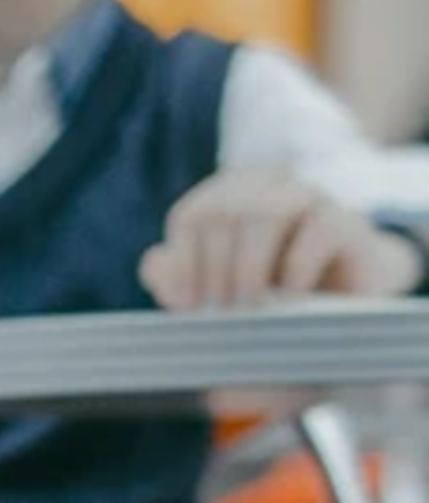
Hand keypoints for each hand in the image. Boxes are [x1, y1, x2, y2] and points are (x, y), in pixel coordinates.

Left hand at [142, 175, 425, 313]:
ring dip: (248, 266)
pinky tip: (289, 299)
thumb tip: (154, 262)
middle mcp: (268, 189)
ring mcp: (311, 200)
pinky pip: (319, 230)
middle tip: (219, 311)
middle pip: (225, 212)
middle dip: (214, 269)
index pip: (193, 215)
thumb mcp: (210, 297)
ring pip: (267, 212)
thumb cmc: (262, 302)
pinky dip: (297, 269)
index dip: (182, 261)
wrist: (335, 312)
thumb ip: (175, 280)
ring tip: (249, 306)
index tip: (185, 304)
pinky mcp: (348, 223)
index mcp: (229, 198)